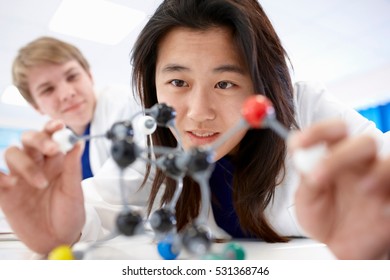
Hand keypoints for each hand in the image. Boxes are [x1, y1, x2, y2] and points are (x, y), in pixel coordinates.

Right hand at [0, 120, 85, 254]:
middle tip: (52, 149)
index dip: (51, 128)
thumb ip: (72, 168)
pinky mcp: (6, 194)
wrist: (59, 239)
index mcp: (54, 162)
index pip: (50, 137)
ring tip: (40, 183)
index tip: (58, 125)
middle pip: (27, 140)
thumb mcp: (74, 192)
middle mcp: (36, 165)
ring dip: (25, 164)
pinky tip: (10, 182)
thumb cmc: (69, 213)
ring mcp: (19, 178)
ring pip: (11, 154)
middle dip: (38, 139)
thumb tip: (78, 143)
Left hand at [290, 119, 389, 258]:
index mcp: (336, 157)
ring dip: (378, 171)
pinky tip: (381, 208)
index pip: (334, 131)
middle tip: (316, 178)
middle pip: (364, 141)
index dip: (317, 131)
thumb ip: (306, 179)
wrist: (339, 247)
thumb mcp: (306, 201)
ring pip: (389, 161)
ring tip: (363, 189)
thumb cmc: (323, 218)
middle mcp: (360, 164)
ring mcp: (379, 181)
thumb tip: (303, 157)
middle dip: (340, 156)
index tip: (298, 144)